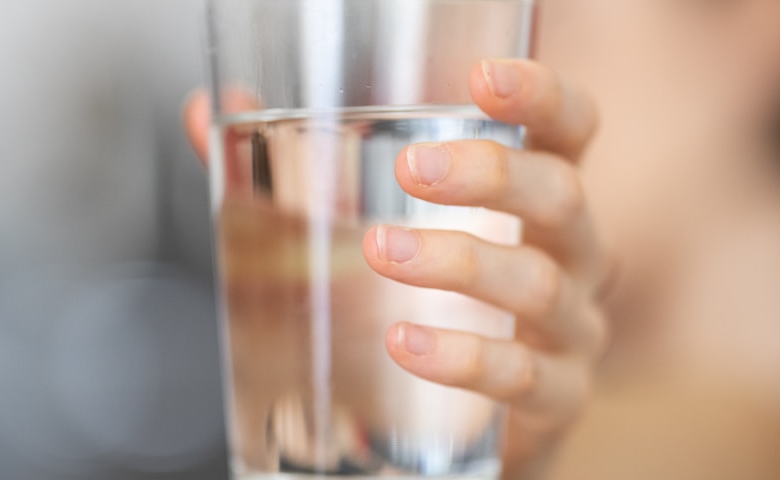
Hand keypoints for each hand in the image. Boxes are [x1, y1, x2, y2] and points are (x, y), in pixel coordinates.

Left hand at [186, 59, 608, 479]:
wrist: (464, 427)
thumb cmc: (427, 303)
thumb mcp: (368, 226)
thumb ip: (291, 171)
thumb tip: (209, 113)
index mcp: (536, 197)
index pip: (569, 128)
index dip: (541, 96)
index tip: (482, 78)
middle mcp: (570, 254)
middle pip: (561, 196)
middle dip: (490, 174)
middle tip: (413, 170)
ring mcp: (571, 328)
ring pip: (538, 283)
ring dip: (459, 262)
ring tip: (382, 251)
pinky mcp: (557, 398)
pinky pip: (523, 375)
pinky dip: (463, 357)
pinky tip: (406, 341)